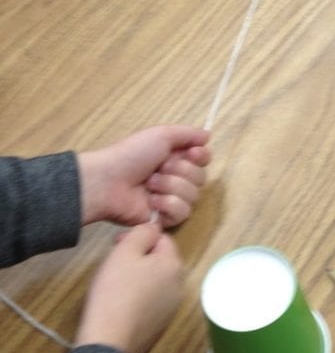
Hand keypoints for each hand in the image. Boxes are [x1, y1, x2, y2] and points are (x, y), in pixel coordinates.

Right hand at [75, 222, 183, 352]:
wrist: (108, 341)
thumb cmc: (114, 291)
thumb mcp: (125, 251)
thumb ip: (142, 232)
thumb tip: (153, 228)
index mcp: (174, 265)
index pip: (162, 238)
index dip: (139, 237)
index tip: (117, 244)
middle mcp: (179, 285)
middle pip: (160, 260)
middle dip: (139, 256)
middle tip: (115, 262)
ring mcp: (171, 307)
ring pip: (156, 280)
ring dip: (139, 275)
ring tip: (115, 283)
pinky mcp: (159, 324)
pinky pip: (151, 300)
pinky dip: (138, 296)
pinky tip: (120, 302)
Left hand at [78, 124, 210, 228]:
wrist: (108, 182)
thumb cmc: (132, 155)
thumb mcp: (160, 134)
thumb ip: (188, 133)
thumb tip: (208, 135)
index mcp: (175, 157)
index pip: (203, 159)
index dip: (201, 157)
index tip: (192, 153)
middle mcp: (176, 178)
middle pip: (201, 178)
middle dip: (181, 171)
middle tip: (160, 168)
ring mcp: (171, 199)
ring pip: (193, 196)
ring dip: (171, 186)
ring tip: (150, 185)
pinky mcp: (165, 218)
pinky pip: (182, 213)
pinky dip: (168, 204)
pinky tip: (152, 201)